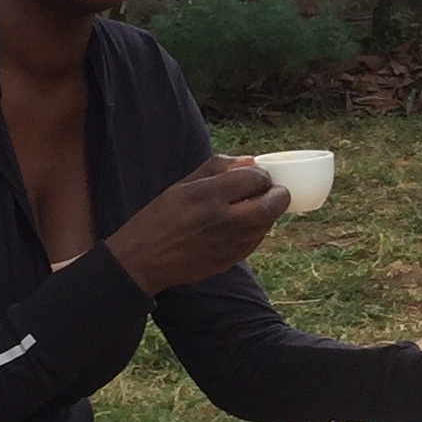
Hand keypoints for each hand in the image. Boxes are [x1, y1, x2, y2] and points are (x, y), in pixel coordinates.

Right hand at [106, 155, 289, 297]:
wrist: (143, 259)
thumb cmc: (160, 218)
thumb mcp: (182, 185)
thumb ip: (217, 169)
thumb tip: (250, 161)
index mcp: (208, 195)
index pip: (255, 179)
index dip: (263, 175)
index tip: (259, 176)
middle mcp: (222, 219)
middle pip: (271, 205)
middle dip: (278, 195)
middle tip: (273, 191)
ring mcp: (229, 243)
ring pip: (266, 224)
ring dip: (268, 213)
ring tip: (255, 206)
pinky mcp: (230, 260)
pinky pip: (255, 241)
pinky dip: (256, 230)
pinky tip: (243, 225)